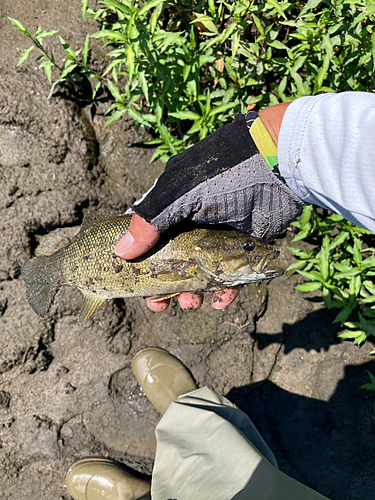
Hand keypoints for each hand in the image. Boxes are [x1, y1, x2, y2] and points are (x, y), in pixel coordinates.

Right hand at [115, 102, 298, 311]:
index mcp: (172, 207)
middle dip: (164, 286)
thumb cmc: (226, 174)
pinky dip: (224, 293)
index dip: (140, 263)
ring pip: (199, 274)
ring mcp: (218, 238)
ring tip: (192, 303)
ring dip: (192, 293)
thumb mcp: (180, 193)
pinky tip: (221, 301)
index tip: (135, 285)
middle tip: (160, 304)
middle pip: (172, 262)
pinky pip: (230, 278)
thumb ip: (150, 221)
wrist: (279, 166)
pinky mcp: (243, 250)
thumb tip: (120, 252)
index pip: (148, 238)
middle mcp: (192, 224)